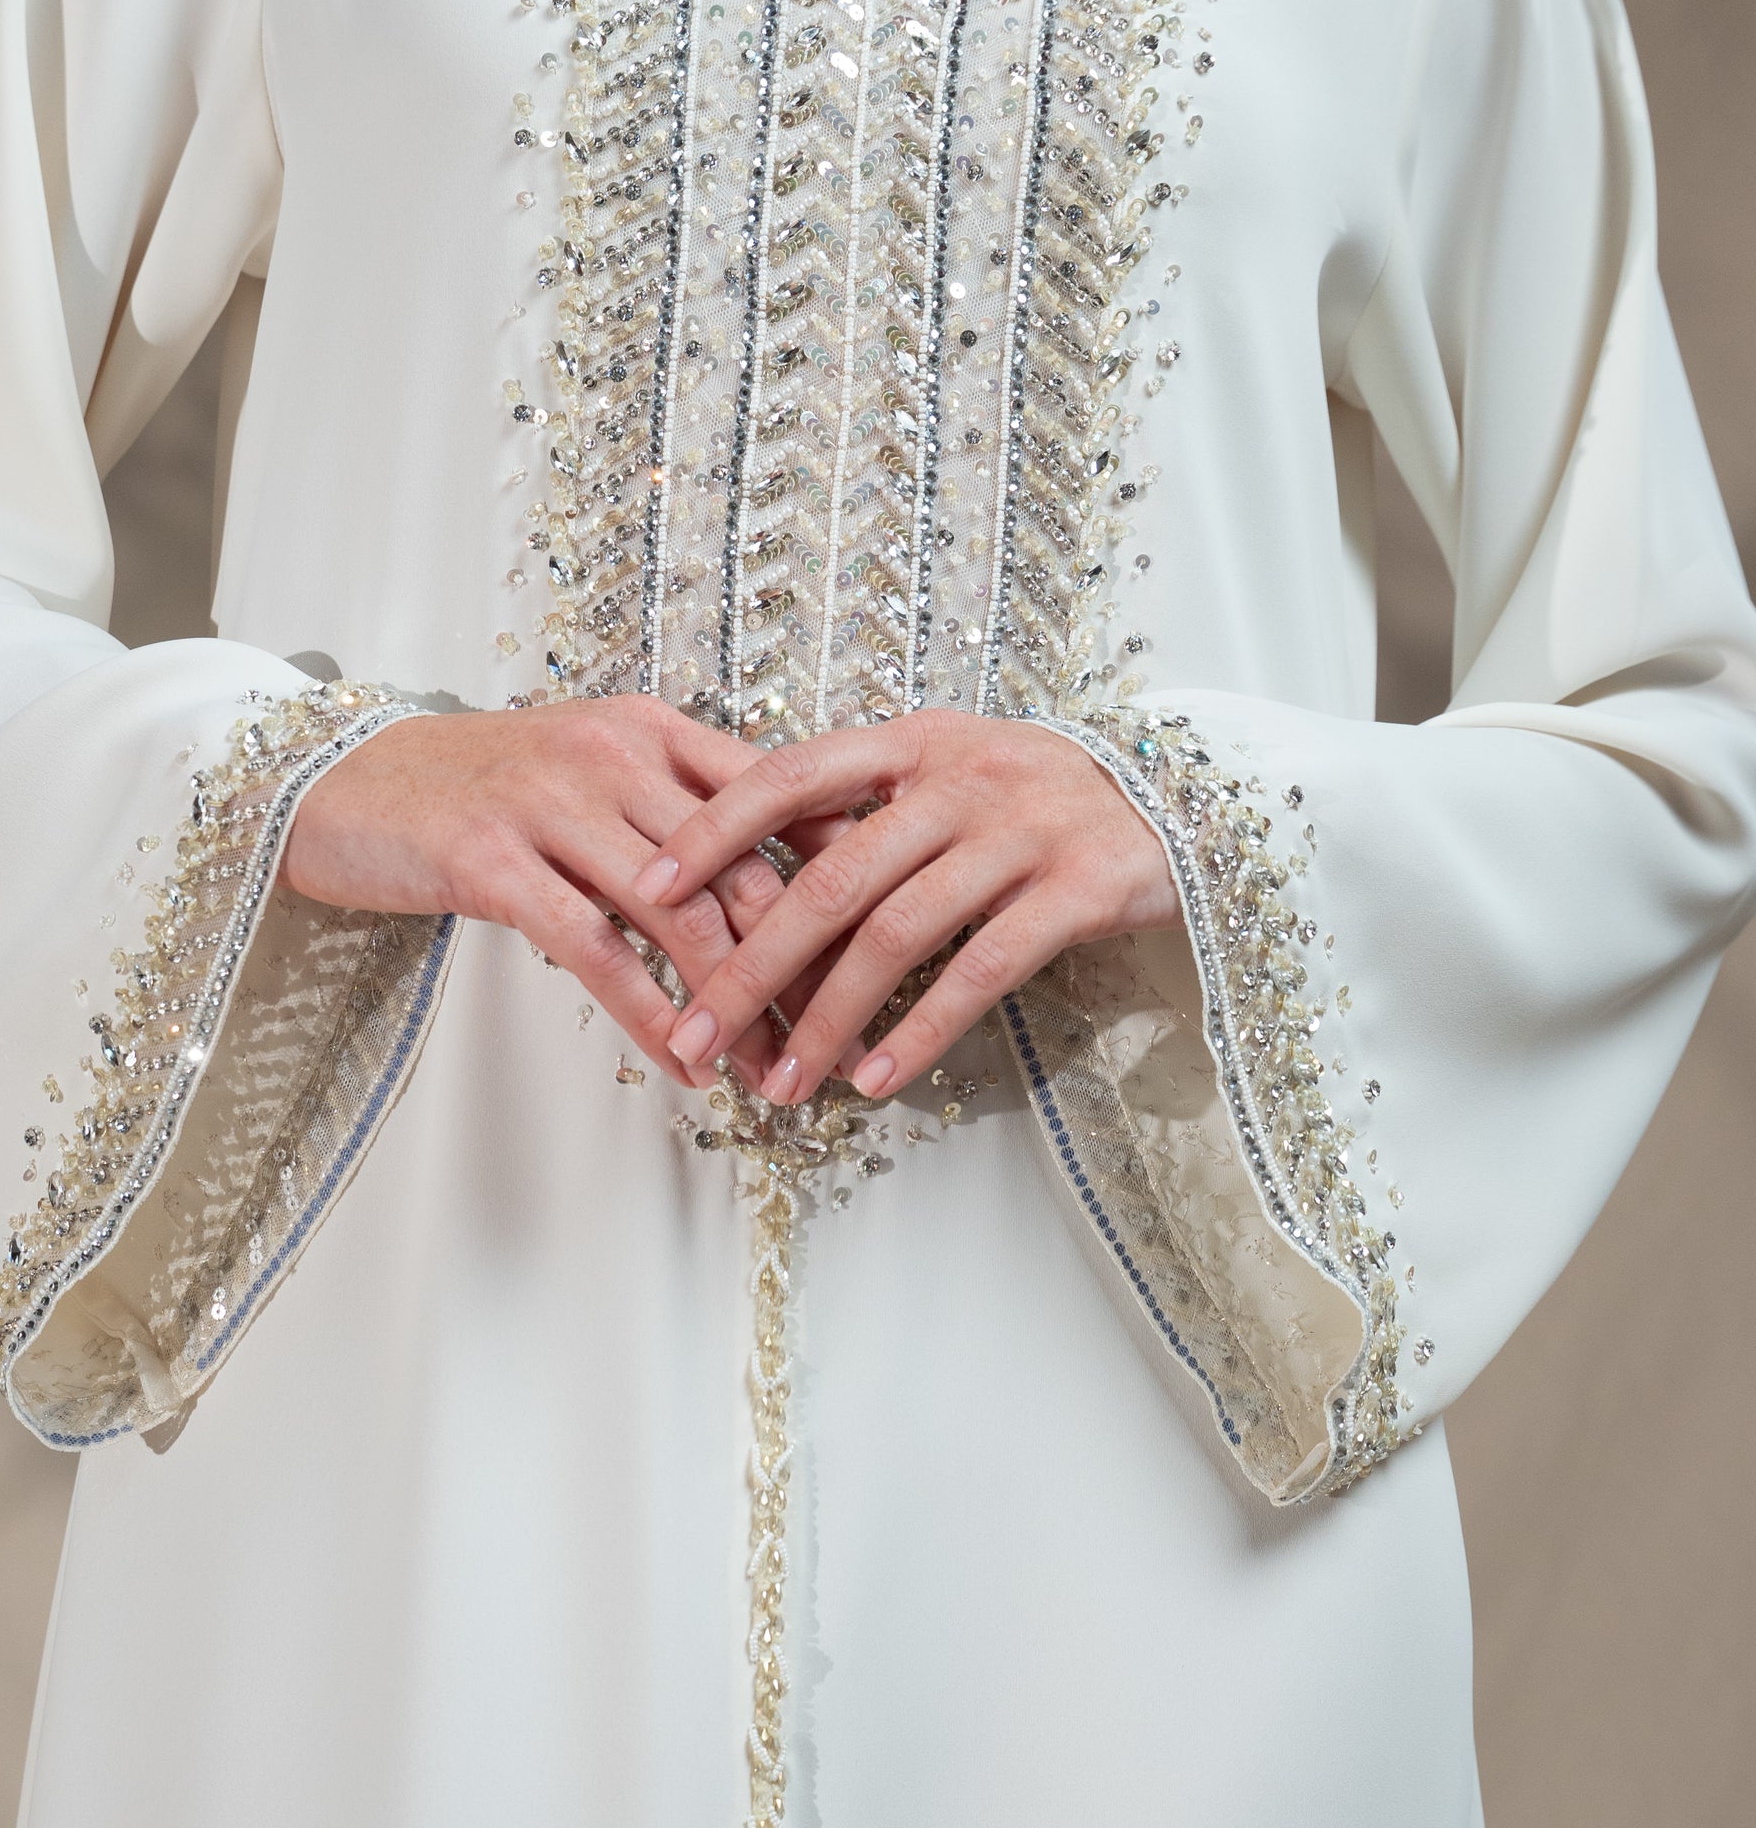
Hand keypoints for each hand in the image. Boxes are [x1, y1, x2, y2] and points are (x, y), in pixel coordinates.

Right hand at [282, 700, 819, 1086]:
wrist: (340, 779)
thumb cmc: (477, 788)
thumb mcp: (589, 771)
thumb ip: (676, 805)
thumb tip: (777, 879)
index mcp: (651, 728)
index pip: (777, 796)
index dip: (838, 872)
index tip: (886, 943)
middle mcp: (612, 753)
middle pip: (742, 866)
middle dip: (801, 961)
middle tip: (839, 1034)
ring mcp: (550, 802)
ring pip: (679, 912)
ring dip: (734, 1004)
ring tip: (770, 1069)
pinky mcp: (491, 860)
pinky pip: (594, 948)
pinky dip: (650, 1015)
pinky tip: (683, 1064)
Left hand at [635, 710, 1180, 1103]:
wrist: (1182, 795)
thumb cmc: (1036, 794)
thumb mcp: (948, 770)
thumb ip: (863, 809)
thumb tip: (750, 873)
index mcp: (911, 741)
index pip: (787, 775)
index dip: (712, 831)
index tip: (645, 891)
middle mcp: (959, 778)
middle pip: (828, 879)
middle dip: (749, 967)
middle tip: (695, 1038)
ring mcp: (1020, 832)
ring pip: (896, 935)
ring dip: (827, 1020)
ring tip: (781, 1086)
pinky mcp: (1077, 889)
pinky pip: (981, 971)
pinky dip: (921, 1031)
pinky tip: (875, 1081)